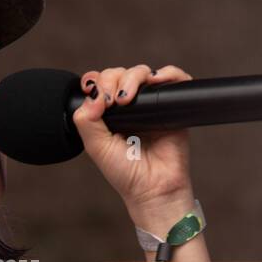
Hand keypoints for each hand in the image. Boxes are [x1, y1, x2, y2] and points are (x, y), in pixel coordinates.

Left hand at [71, 63, 193, 208]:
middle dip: (112, 80)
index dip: (96, 80)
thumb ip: (86, 121)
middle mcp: (131, 106)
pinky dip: (168, 73)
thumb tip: (93, 94)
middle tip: (112, 101)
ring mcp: (152, 105)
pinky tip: (156, 81)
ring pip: (143, 73)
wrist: (154, 189)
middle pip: (120, 74)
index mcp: (109, 114)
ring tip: (127, 98)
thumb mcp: (96, 147)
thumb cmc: (126, 173)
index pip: (101, 84)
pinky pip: (175, 79)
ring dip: (133, 77)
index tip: (93, 90)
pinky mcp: (173, 106)